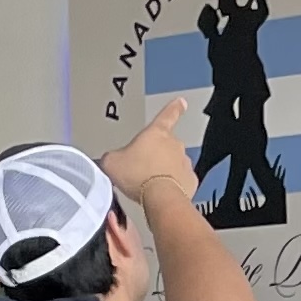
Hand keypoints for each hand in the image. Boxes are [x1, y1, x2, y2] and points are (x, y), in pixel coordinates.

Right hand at [96, 97, 197, 211]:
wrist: (159, 198)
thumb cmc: (138, 176)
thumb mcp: (111, 162)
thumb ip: (112, 157)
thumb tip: (110, 160)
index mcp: (156, 132)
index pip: (167, 115)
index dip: (174, 108)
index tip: (181, 102)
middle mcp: (174, 144)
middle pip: (165, 146)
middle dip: (154, 156)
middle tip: (141, 169)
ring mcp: (184, 162)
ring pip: (173, 165)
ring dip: (163, 172)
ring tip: (148, 184)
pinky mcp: (190, 181)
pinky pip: (180, 182)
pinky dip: (171, 187)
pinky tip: (160, 194)